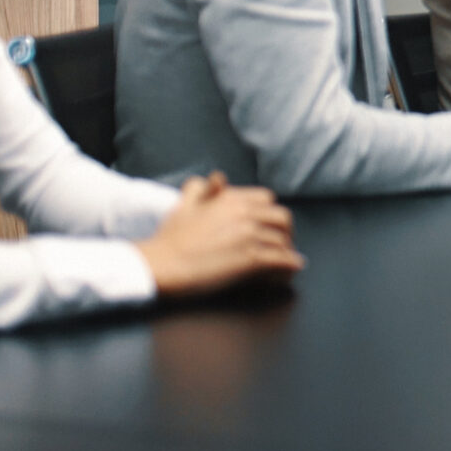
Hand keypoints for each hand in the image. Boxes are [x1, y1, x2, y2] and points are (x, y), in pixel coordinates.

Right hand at [135, 173, 302, 298]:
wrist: (162, 264)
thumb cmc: (170, 238)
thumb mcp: (184, 204)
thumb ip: (200, 188)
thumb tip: (218, 177)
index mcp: (230, 199)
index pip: (266, 198)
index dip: (270, 212)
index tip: (269, 224)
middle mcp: (244, 213)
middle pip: (282, 218)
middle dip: (285, 231)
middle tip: (282, 243)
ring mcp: (249, 236)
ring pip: (282, 241)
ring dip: (286, 252)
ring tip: (284, 264)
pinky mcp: (251, 259)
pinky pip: (281, 261)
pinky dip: (288, 267)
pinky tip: (288, 272)